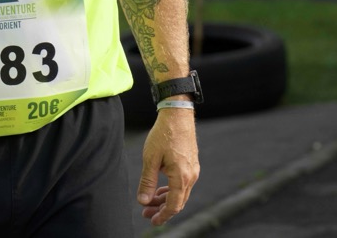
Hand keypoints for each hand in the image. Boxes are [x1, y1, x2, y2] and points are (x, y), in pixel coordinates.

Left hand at [137, 106, 199, 225]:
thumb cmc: (163, 135)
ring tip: (150, 201)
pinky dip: (171, 190)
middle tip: (146, 212)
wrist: (177, 115)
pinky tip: (160, 190)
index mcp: (181, 176)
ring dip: (165, 199)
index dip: (163, 215)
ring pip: (180, 193)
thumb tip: (143, 200)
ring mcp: (193, 170)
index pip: (173, 205)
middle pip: (178, 201)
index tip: (152, 220)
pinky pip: (182, 184)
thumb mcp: (150, 159)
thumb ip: (147, 182)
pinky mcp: (191, 165)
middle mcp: (191, 176)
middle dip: (162, 209)